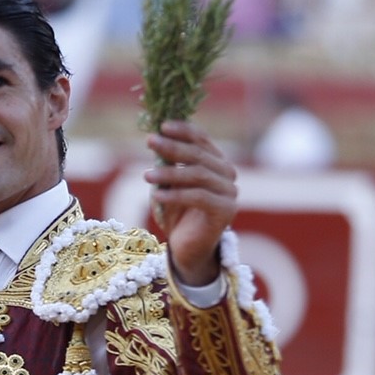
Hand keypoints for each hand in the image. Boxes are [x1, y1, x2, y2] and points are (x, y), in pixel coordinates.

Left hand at [143, 121, 236, 285]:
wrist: (188, 248)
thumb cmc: (177, 213)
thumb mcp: (169, 183)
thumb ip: (168, 162)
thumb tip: (156, 137)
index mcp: (216, 163)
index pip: (202, 140)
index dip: (183, 131)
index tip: (162, 126)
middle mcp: (227, 174)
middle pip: (199, 156)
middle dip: (172, 147)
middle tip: (150, 141)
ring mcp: (229, 193)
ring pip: (198, 176)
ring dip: (170, 173)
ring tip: (146, 175)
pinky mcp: (225, 211)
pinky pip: (198, 197)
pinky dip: (175, 195)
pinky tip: (156, 195)